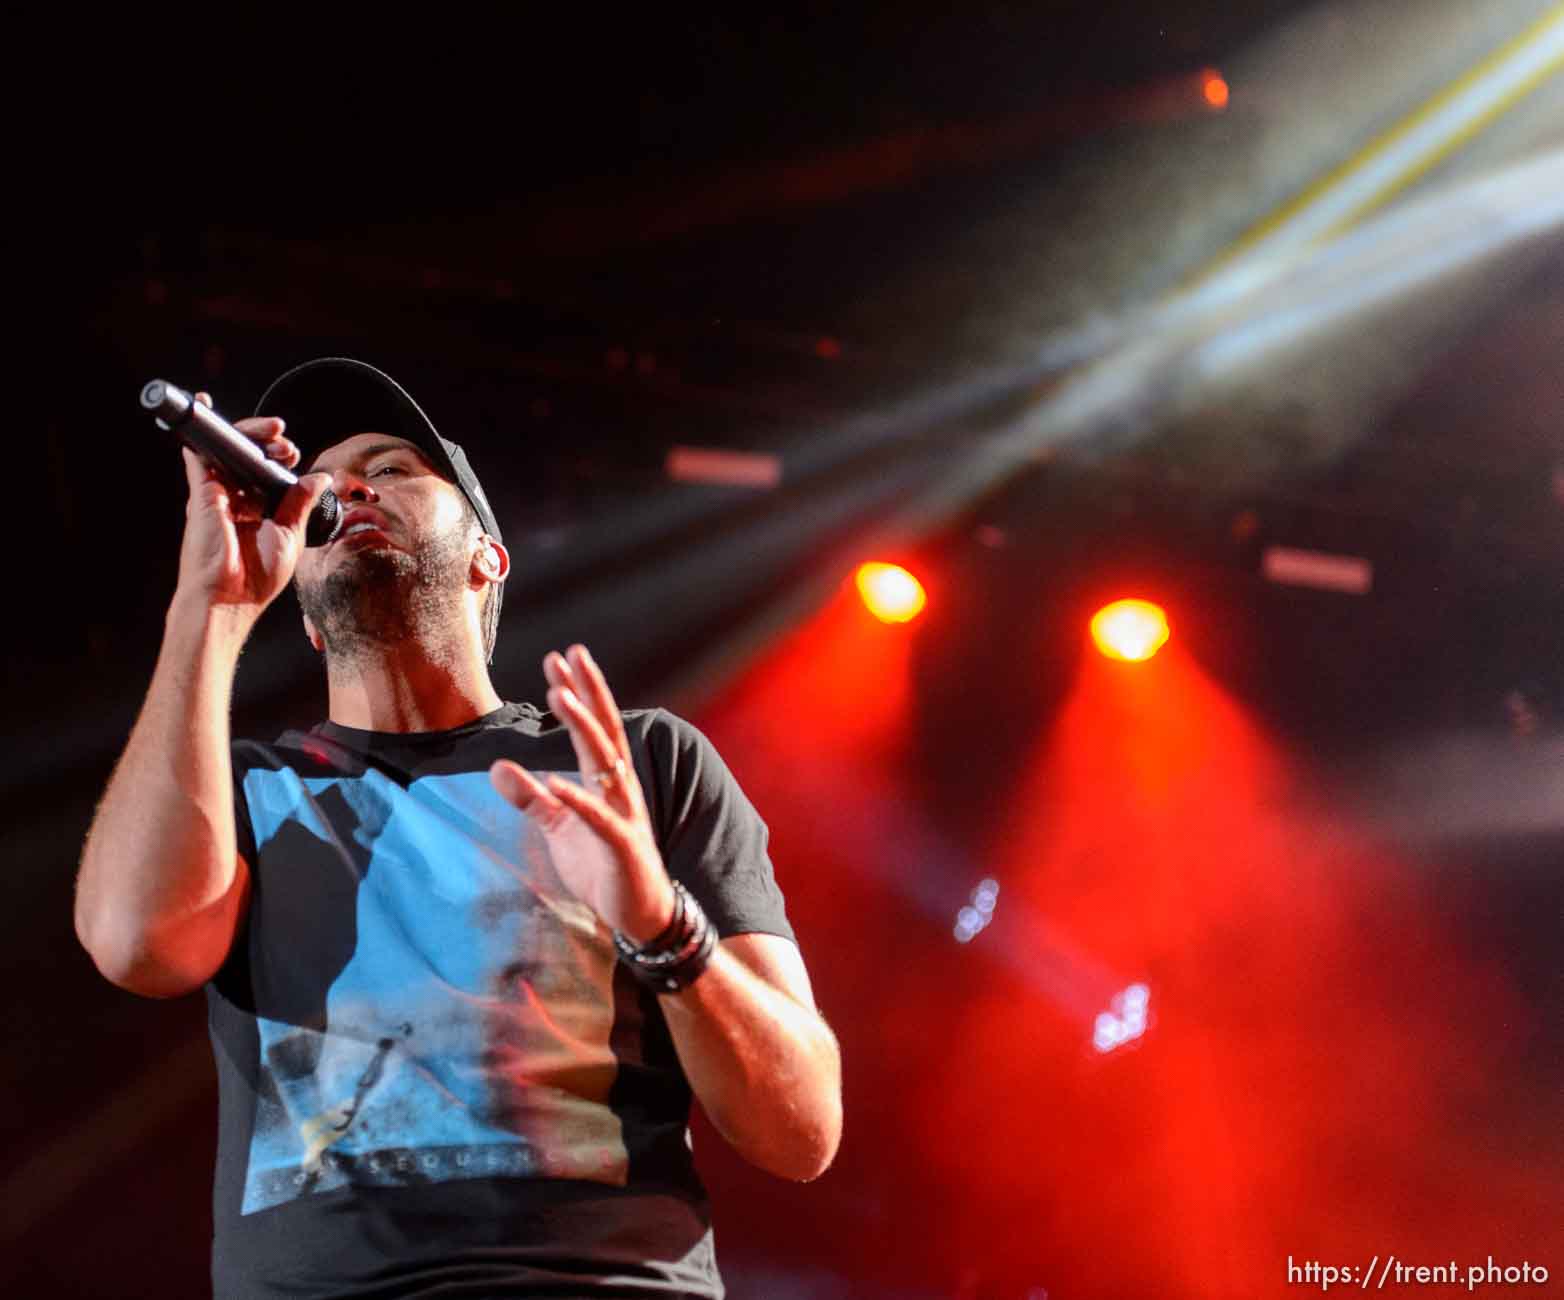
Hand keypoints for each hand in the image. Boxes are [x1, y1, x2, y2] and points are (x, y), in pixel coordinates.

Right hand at [173, 391, 330, 623]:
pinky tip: (205, 406)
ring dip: (253, 434)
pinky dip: (203, 432)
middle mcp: (237, 500)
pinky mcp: (203, 493)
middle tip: (288, 444)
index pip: (268, 474)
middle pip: (251, 458)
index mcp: (259, 511)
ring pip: (232, 452)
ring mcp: (218, 495)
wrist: (229, 598)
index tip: (296, 456)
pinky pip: (199, 456)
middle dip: (272, 443)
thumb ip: (301, 503)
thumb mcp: (290, 535)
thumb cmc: (257, 577)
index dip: (282, 460)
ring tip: (275, 431)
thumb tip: (321, 477)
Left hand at [489, 645, 676, 941]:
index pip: (592, 727)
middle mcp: (620, 788)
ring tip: (559, 695)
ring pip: (605, 762)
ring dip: (583, 727)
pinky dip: (577, 800)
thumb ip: (531, 798)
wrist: (641, 913)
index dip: (577, 692)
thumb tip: (496, 766)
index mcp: (607, 781)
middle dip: (587, 691)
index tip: (558, 659)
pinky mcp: (623, 846)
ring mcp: (625, 814)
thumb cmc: (603, 867)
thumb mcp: (559, 828)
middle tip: (570, 654)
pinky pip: (598, 818)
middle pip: (605, 730)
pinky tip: (554, 781)